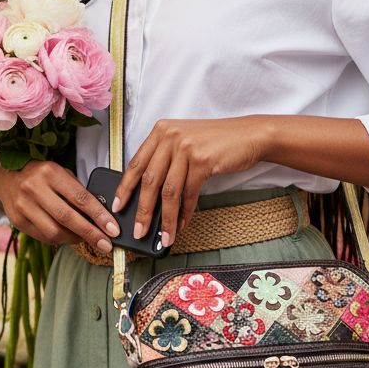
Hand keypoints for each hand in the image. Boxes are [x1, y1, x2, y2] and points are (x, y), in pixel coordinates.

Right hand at [0, 159, 120, 252]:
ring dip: (75, 239)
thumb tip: (102, 216)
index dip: (99, 216)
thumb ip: (77, 192)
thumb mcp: (60, 174)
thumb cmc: (41, 175)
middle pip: (68, 217)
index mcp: (50, 173)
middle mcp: (34, 188)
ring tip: (88, 240)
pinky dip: (60, 240)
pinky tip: (69, 237)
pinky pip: (43, 237)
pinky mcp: (17, 220)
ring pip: (54, 231)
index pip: (80, 198)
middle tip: (107, 244)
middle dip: (91, 234)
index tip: (113, 229)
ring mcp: (23, 205)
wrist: (5, 177)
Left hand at [112, 117, 264, 247]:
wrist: (249, 135)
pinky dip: (185, 212)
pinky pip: (188, 193)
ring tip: (164, 236)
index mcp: (161, 131)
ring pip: (168, 191)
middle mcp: (170, 136)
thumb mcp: (185, 142)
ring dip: (165, 219)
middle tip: (138, 230)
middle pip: (149, 180)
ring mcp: (186, 147)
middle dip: (142, 210)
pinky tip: (183, 224)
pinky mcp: (203, 160)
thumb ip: (165, 160)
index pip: (136, 163)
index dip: (124, 187)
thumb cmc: (217, 142)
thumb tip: (148, 195)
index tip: (118, 206)